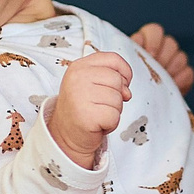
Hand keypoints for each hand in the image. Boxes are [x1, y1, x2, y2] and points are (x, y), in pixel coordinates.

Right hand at [49, 51, 131, 168]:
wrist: (65, 135)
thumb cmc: (83, 109)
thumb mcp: (94, 85)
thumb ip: (113, 79)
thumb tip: (127, 92)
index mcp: (79, 66)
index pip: (113, 59)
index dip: (124, 72)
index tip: (120, 85)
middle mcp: (77, 78)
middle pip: (117, 80)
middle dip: (117, 96)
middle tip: (100, 105)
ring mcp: (80, 95)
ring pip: (118, 99)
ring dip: (113, 111)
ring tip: (97, 114)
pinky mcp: (86, 115)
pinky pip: (114, 116)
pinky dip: (111, 124)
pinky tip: (97, 124)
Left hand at [130, 23, 193, 93]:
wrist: (139, 102)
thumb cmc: (128, 81)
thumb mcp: (124, 65)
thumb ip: (127, 55)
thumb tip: (125, 51)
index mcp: (146, 42)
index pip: (155, 31)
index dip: (153, 40)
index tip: (150, 53)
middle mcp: (162, 49)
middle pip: (170, 43)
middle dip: (163, 56)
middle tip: (156, 67)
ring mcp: (174, 61)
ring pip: (181, 57)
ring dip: (171, 68)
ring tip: (160, 79)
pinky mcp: (183, 75)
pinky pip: (188, 72)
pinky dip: (180, 79)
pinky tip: (170, 85)